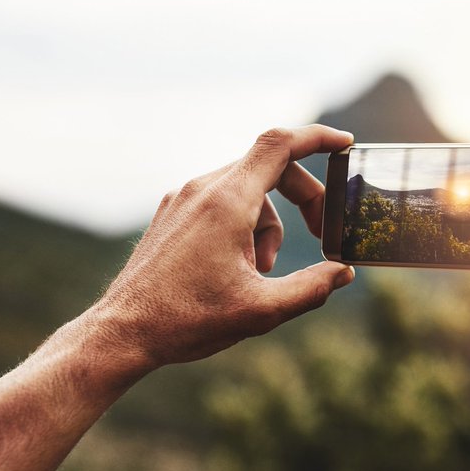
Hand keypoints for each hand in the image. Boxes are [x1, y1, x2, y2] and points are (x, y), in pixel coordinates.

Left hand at [95, 125, 355, 369]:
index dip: (318, 138)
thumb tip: (343, 273)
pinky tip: (235, 269)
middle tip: (320, 236)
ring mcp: (182, 198)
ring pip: (246, 190)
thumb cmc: (188, 321)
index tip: (346, 145)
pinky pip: (220, 202)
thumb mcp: (262, 312)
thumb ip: (311, 289)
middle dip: (302, 198)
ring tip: (261, 271)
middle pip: (269, 168)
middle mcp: (202, 188)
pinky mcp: (171, 214)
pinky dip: (241, 226)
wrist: (123, 332)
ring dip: (268, 224)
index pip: (280, 144)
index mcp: (227, 201)